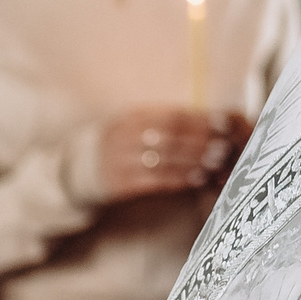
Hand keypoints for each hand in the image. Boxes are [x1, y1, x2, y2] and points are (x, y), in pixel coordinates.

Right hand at [94, 109, 253, 203]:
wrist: (75, 172)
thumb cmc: (116, 147)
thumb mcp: (131, 126)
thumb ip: (160, 121)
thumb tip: (204, 119)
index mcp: (129, 117)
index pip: (171, 115)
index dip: (199, 119)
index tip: (223, 123)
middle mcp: (123, 136)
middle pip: (170, 136)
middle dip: (201, 140)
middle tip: (225, 145)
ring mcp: (120, 161)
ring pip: (165, 159)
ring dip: (195, 161)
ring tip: (218, 162)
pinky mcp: (120, 184)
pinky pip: (155, 181)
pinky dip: (179, 179)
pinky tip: (198, 178)